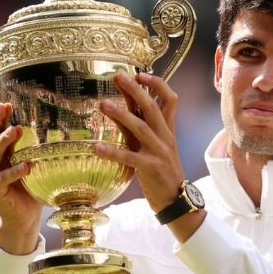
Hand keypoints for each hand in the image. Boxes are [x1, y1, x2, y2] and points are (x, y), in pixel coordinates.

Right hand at [0, 95, 41, 254]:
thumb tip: (53, 116)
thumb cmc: (30, 183)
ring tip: (18, 130)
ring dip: (3, 140)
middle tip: (5, 106)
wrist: (25, 216)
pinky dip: (15, 172)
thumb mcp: (30, 157)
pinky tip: (28, 166)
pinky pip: (2, 179)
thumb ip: (32, 142)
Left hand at [95, 72, 184, 212]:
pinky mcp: (151, 168)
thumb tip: (123, 105)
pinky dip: (113, 152)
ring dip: (122, 114)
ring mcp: (159, 152)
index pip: (170, 99)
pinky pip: (130, 157)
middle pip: (153, 108)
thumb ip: (139, 126)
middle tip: (119, 76)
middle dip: (136, 90)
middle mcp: (165, 137)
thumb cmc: (160, 170)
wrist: (175, 199)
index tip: (140, 74)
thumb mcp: (152, 145)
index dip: (157, 85)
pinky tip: (96, 147)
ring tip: (103, 104)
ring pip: (141, 128)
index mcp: (168, 130)